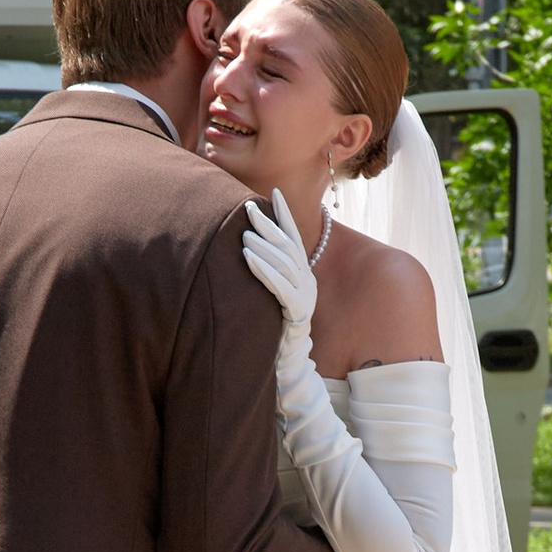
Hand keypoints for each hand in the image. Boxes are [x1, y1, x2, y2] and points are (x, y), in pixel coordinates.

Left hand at [241, 194, 319, 349]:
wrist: (289, 359)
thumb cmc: (274, 325)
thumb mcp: (273, 292)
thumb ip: (270, 271)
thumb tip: (249, 244)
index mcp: (303, 273)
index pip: (294, 237)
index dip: (284, 214)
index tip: (273, 192)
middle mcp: (307, 280)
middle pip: (289, 246)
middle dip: (268, 224)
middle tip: (248, 208)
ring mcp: (305, 295)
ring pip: (285, 263)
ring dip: (264, 246)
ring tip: (244, 235)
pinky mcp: (298, 311)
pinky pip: (280, 285)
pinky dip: (264, 269)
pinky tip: (248, 258)